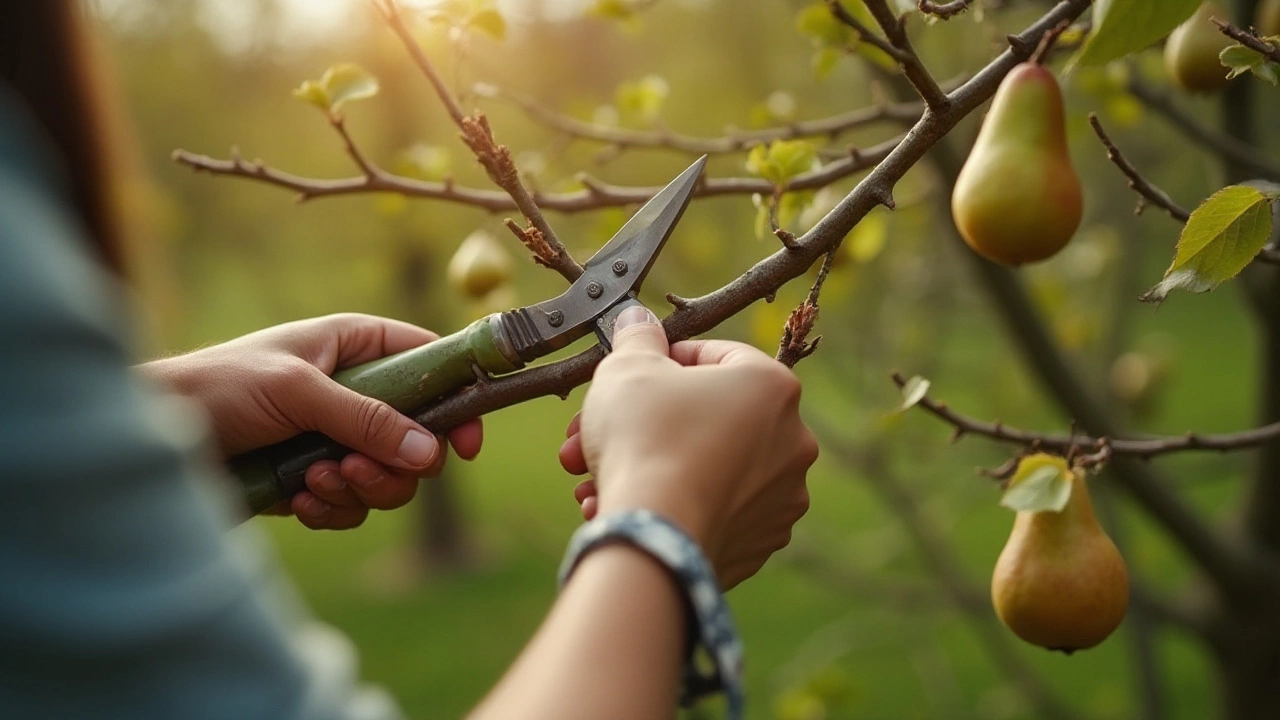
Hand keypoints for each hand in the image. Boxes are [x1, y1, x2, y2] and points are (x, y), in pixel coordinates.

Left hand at [141, 313, 482, 529]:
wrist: (152, 435)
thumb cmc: (218, 388)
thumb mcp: (298, 392)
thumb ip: (366, 420)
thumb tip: (432, 454)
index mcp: (357, 346)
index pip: (432, 364)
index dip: (458, 401)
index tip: (467, 446)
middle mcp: (356, 391)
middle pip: (421, 437)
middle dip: (393, 465)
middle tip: (353, 469)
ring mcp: (337, 437)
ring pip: (391, 478)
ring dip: (359, 490)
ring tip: (313, 481)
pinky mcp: (316, 478)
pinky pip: (354, 505)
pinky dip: (332, 509)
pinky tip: (296, 499)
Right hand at [558, 306, 816, 588]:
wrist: (655, 538)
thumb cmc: (645, 439)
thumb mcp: (627, 368)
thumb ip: (637, 337)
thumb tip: (638, 319)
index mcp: (773, 386)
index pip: (714, 356)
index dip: (660, 363)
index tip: (626, 379)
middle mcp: (793, 441)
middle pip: (704, 418)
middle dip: (641, 425)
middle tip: (590, 434)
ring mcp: (782, 497)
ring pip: (703, 467)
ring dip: (648, 466)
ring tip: (593, 476)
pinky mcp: (761, 542)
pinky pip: (709, 511)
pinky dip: (670, 505)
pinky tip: (621, 507)